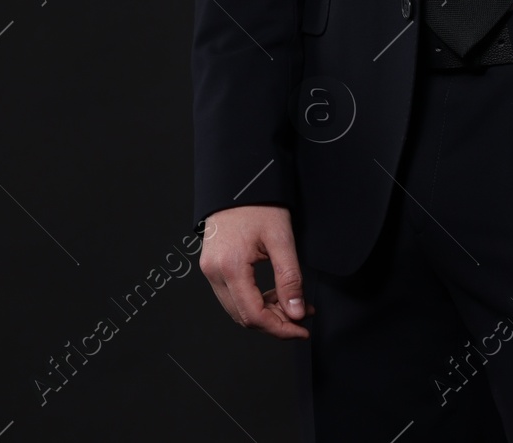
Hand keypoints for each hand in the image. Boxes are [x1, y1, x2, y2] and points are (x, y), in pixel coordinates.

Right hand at [198, 204, 315, 338]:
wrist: (238, 182)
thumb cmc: (259, 204)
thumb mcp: (281, 240)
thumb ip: (290, 280)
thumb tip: (296, 314)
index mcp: (230, 266)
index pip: (254, 315)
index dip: (280, 329)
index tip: (302, 330)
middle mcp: (214, 272)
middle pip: (244, 317)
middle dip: (275, 323)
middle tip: (302, 315)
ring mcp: (210, 269)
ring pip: (237, 309)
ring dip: (266, 313)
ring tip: (292, 303)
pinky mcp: (212, 266)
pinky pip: (232, 295)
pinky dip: (254, 301)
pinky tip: (274, 294)